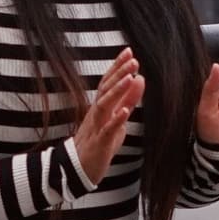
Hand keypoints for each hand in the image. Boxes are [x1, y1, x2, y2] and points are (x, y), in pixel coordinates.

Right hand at [69, 48, 143, 184]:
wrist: (78, 168)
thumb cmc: (99, 141)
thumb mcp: (117, 118)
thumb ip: (128, 99)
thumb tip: (139, 78)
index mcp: (101, 106)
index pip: (108, 82)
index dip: (117, 66)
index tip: (128, 51)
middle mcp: (96, 113)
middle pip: (105, 89)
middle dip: (119, 73)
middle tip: (133, 59)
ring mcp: (96, 127)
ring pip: (104, 106)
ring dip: (117, 91)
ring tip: (130, 77)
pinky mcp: (98, 143)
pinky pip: (106, 130)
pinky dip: (115, 120)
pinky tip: (125, 111)